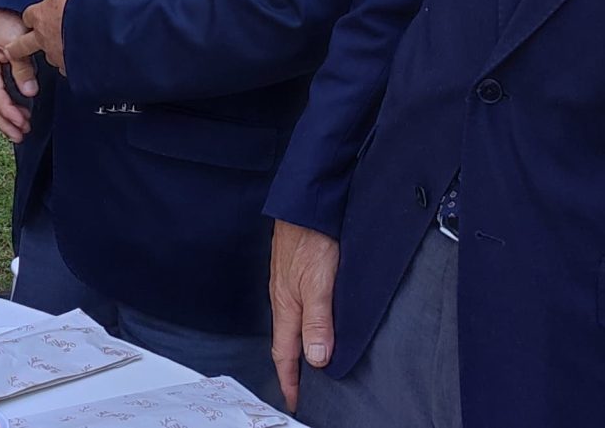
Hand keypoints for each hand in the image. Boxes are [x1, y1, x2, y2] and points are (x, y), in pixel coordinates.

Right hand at [0, 10, 35, 142]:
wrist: (0, 5)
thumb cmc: (6, 19)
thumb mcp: (16, 40)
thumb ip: (22, 67)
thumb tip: (29, 93)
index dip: (7, 111)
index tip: (21, 123)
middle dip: (5, 122)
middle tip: (21, 136)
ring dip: (6, 118)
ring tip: (22, 130)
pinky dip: (6, 107)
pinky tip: (18, 115)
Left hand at [17, 0, 85, 78]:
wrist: (94, 29)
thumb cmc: (78, 5)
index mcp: (40, 16)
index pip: (28, 16)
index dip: (29, 16)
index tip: (28, 18)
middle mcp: (44, 38)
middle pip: (25, 44)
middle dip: (18, 47)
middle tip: (10, 50)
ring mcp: (57, 55)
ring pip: (50, 57)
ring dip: (54, 54)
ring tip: (60, 55)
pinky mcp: (72, 67)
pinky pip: (70, 68)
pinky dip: (74, 65)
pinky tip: (79, 64)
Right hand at [269, 221, 342, 413]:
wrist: (307, 203)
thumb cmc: (311, 239)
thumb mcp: (319, 284)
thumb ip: (318, 322)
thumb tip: (315, 360)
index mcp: (286, 306)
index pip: (285, 353)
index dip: (290, 379)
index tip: (293, 401)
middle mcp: (285, 298)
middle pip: (286, 341)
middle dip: (292, 368)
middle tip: (301, 390)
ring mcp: (290, 284)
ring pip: (293, 324)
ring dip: (299, 346)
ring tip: (309, 364)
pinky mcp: (298, 273)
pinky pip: (300, 308)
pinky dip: (305, 325)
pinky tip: (316, 324)